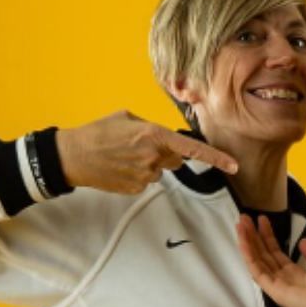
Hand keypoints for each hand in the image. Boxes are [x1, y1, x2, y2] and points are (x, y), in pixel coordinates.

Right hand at [58, 110, 236, 193]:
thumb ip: (152, 128)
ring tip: (123, 156)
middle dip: (165, 153)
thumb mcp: (127, 119)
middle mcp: (153, 157)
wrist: (72, 156)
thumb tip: (168, 139)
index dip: (215, 158)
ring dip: (148, 163)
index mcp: (153, 136)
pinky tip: (120, 167)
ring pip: (160, 170)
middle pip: (176, 159)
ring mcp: (145, 175)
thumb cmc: (98, 132)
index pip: (192, 149)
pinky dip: (137, 174)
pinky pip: (147, 180)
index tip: (234, 166)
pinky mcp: (137, 188)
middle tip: (138, 146)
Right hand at [235, 215, 305, 306]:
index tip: (262, 220)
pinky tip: (243, 241)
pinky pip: (258, 271)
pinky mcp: (275, 290)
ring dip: (248, 242)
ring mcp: (278, 285)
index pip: (277, 253)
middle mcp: (285, 279)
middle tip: (244, 218)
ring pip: (258, 261)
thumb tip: (303, 241)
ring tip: (240, 224)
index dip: (268, 237)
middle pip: (264, 255)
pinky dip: (249, 256)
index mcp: (297, 275)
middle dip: (254, 237)